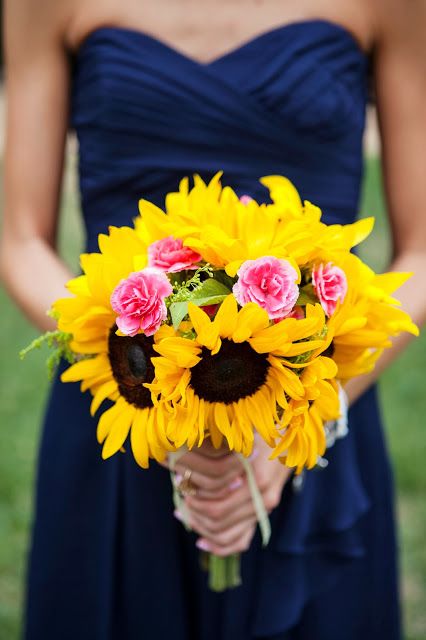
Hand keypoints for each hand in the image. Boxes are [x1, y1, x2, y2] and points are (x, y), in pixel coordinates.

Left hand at [176, 437, 292, 555]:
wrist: (287, 445)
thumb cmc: (259, 436)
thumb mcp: (241, 438)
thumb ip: (220, 451)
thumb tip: (183, 457)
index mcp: (256, 480)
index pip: (218, 506)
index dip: (194, 499)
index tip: (180, 481)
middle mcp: (263, 499)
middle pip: (219, 521)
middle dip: (193, 512)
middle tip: (180, 497)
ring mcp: (263, 511)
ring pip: (226, 535)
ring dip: (201, 527)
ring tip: (183, 513)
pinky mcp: (261, 517)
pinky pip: (240, 541)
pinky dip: (219, 547)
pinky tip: (201, 542)